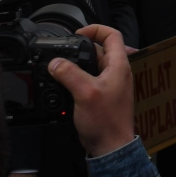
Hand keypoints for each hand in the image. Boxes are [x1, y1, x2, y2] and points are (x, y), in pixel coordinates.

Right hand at [47, 24, 135, 158]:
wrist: (110, 147)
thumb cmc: (106, 122)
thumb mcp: (85, 93)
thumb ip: (69, 74)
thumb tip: (56, 63)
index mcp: (119, 66)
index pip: (112, 35)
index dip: (95, 29)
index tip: (78, 33)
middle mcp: (117, 73)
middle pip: (100, 50)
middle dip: (81, 49)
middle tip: (65, 52)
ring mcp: (110, 84)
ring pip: (93, 66)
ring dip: (77, 65)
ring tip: (61, 68)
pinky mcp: (102, 96)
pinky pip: (89, 80)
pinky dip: (77, 78)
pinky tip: (65, 84)